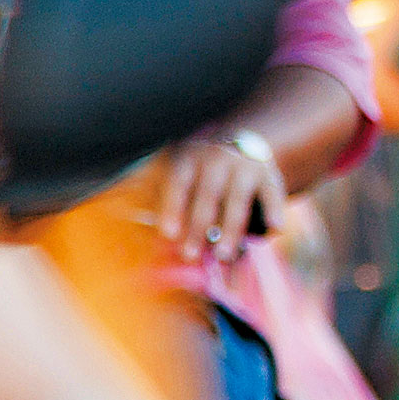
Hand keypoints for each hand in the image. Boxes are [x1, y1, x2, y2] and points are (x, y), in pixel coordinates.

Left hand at [150, 129, 283, 258]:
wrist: (238, 143)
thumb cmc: (196, 173)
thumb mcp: (171, 172)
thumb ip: (150, 194)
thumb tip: (122, 216)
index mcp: (188, 158)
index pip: (178, 183)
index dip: (173, 208)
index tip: (167, 233)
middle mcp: (216, 158)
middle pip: (207, 196)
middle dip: (199, 227)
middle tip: (191, 255)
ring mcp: (244, 166)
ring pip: (238, 201)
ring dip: (231, 229)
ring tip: (224, 256)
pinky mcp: (268, 175)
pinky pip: (272, 194)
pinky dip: (275, 211)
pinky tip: (276, 229)